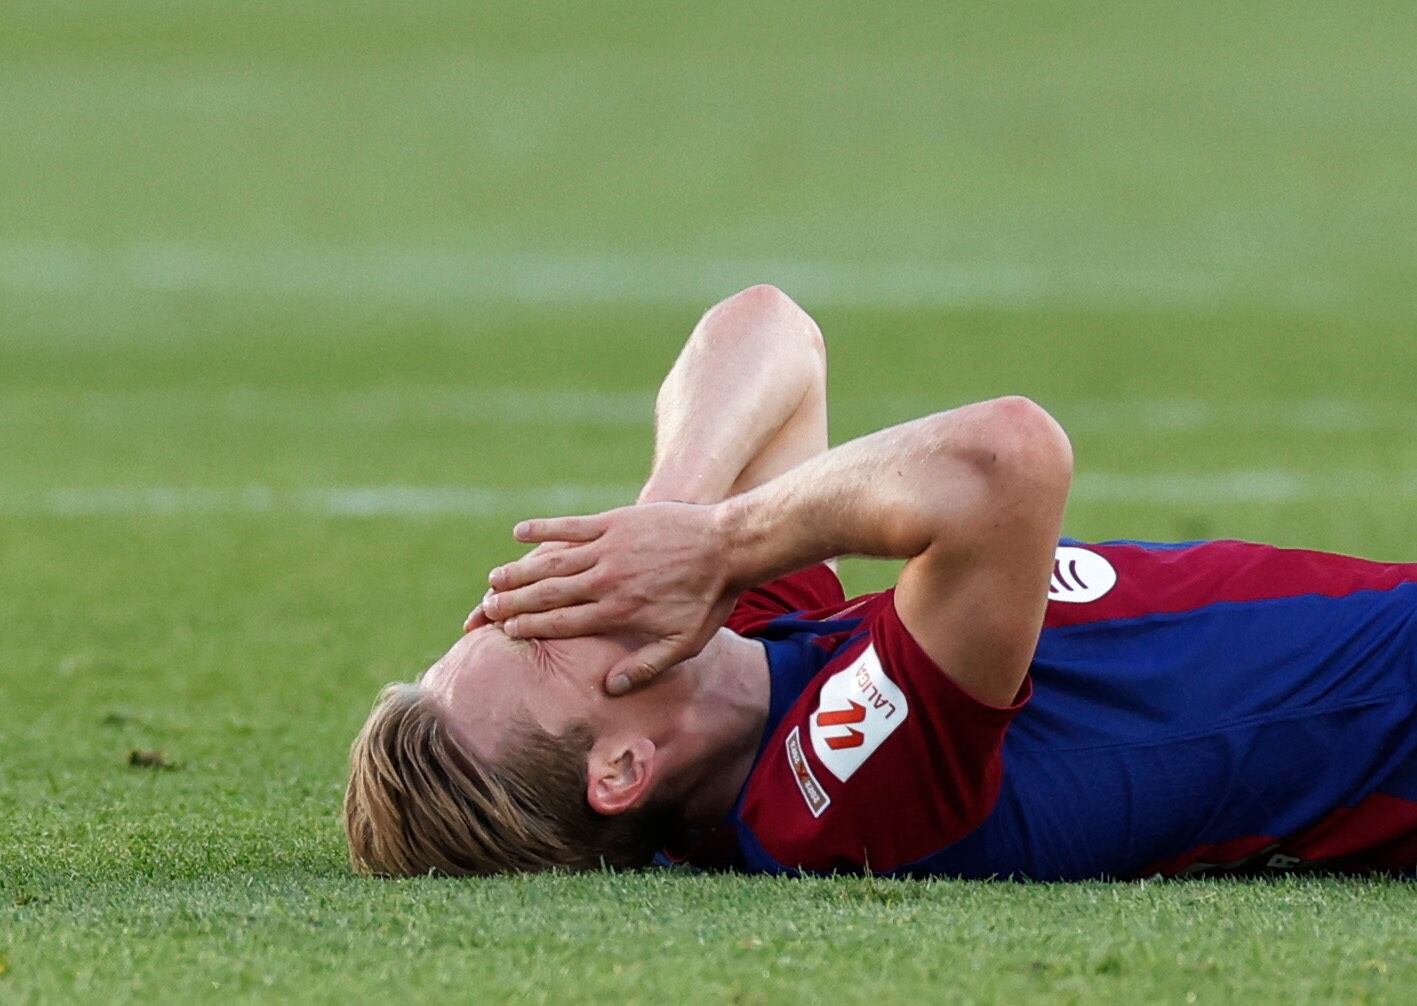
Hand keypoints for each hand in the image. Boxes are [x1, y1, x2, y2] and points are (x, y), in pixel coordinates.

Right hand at [481, 502, 738, 694]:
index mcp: (618, 612)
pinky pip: (570, 526)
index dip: (529, 627)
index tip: (505, 632)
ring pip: (552, 562)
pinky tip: (519, 533)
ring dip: (520, 571)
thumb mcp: (684, 644)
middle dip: (513, 603)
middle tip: (487, 610)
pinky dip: (543, 529)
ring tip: (494, 580)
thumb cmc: (708, 598)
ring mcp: (609, 547)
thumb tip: (609, 689)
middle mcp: (606, 580)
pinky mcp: (616, 520)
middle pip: (547, 594)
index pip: (561, 623)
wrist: (729, 545)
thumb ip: (646, 667)